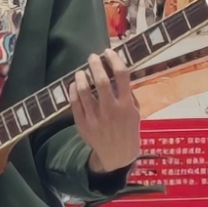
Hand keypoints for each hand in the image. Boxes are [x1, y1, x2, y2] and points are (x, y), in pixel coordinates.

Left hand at [73, 49, 141, 172]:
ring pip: (84, 91)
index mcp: (127, 105)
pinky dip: (73, 90)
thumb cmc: (128, 129)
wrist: (117, 154)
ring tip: (81, 71)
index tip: (108, 52)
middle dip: (95, 65)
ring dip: (81, 77)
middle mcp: (111, 109)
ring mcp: (95, 117)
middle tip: (92, 57)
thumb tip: (117, 73)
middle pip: (101, 81)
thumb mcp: (135, 112)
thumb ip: (128, 94)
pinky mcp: (82, 123)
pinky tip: (74, 85)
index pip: (122, 76)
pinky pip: (74, 103)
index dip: (114, 60)